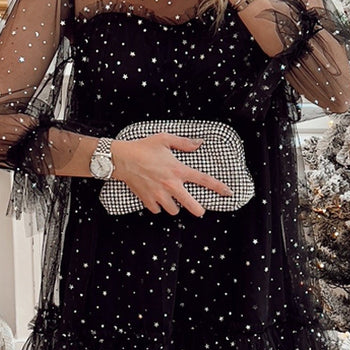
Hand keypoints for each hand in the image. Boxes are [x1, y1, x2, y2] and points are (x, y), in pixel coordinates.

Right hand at [111, 133, 232, 216]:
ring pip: (174, 210)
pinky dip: (158, 206)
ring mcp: (159, 195)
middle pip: (192, 206)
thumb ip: (184, 143)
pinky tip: (156, 198)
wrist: (121, 159)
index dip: (219, 187)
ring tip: (171, 198)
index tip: (228, 193)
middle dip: (198, 210)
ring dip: (175, 206)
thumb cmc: (143, 147)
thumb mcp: (165, 139)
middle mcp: (171, 185)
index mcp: (179, 170)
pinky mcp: (148, 201)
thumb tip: (199, 143)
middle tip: (199, 209)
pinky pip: (158, 210)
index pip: (204, 180)